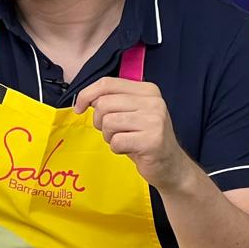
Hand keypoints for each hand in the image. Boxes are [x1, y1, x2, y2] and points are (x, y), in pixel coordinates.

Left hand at [73, 77, 194, 191]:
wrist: (169, 163)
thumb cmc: (142, 137)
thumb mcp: (129, 112)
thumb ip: (111, 100)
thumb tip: (84, 99)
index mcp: (147, 90)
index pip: (106, 83)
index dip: (86, 94)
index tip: (79, 108)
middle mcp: (153, 102)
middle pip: (103, 104)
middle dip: (99, 121)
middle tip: (112, 131)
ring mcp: (155, 120)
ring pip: (108, 122)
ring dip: (108, 135)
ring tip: (123, 139)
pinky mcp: (152, 140)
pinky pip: (116, 141)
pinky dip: (116, 148)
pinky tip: (130, 149)